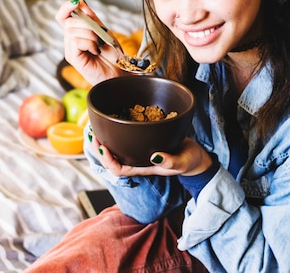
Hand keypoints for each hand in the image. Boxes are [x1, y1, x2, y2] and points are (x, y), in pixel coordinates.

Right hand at [55, 0, 125, 84]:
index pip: (63, 16)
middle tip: (99, 34)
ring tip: (99, 44)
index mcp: (77, 33)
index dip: (66, 7)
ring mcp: (70, 50)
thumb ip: (92, 19)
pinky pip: (75, 41)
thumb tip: (81, 3)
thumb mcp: (103, 31)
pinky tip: (95, 51)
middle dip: (86, 23)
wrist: (118, 71)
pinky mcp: (72, 58)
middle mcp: (70, 41)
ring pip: (72, 31)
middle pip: (68, 22)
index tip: (77, 2)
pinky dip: (89, 43)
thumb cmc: (112, 54)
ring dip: (90, 34)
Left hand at [89, 133, 213, 177]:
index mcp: (143, 167)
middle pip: (112, 159)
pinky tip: (113, 120)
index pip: (119, 169)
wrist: (196, 156)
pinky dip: (117, 131)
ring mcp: (140, 151)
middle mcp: (138, 160)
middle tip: (93, 133)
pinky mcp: (145, 141)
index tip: (102, 147)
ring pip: (117, 149)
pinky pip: (127, 139)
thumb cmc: (189, 161)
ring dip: (105, 140)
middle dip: (100, 148)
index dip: (108, 160)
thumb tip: (154, 157)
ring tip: (96, 127)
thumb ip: (170, 161)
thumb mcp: (182, 162)